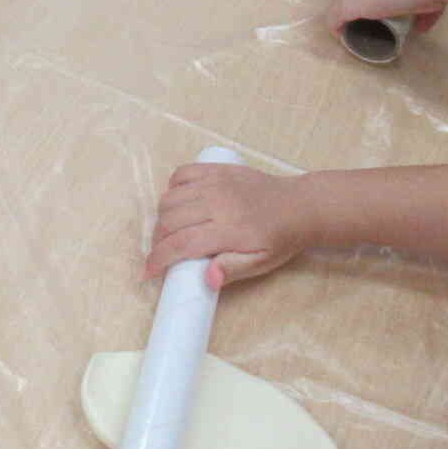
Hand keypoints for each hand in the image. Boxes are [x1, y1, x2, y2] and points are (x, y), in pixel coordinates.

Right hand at [146, 164, 312, 288]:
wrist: (298, 205)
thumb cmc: (279, 239)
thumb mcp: (262, 263)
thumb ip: (234, 270)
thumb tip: (207, 279)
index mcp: (230, 230)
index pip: (181, 244)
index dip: (158, 259)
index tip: (148, 271)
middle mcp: (218, 202)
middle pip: (170, 221)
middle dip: (156, 242)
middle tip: (160, 255)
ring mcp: (216, 182)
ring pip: (170, 198)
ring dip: (161, 218)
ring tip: (168, 233)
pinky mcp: (217, 169)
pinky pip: (182, 174)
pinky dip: (172, 189)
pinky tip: (177, 204)